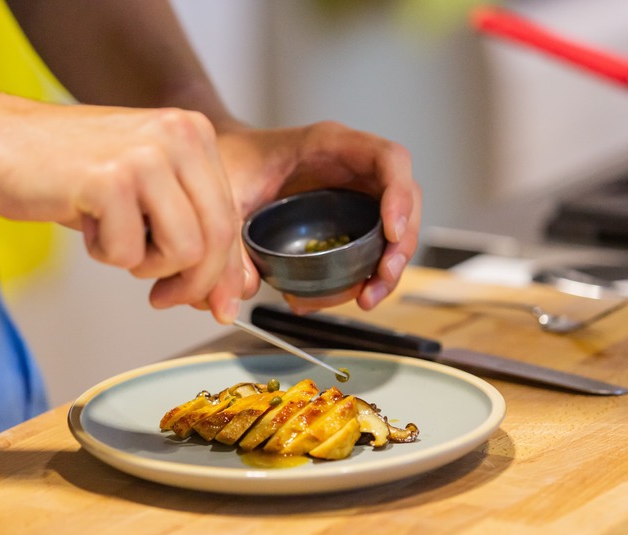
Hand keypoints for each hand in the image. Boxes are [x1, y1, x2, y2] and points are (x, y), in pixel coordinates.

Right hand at [0, 103, 243, 322]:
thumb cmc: (68, 169)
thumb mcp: (145, 194)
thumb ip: (189, 232)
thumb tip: (228, 294)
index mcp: (194, 134)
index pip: (230, 218)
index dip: (226, 272)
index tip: (220, 303)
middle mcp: (178, 136)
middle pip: (216, 238)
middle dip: (194, 283)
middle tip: (164, 297)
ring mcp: (145, 155)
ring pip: (183, 251)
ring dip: (145, 265)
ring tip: (115, 240)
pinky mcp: (110, 180)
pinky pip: (129, 253)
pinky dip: (106, 254)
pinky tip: (86, 224)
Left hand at [216, 121, 420, 311]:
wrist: (223, 160)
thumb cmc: (231, 160)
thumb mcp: (227, 191)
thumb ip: (233, 235)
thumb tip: (248, 285)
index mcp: (329, 144)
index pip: (388, 158)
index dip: (400, 194)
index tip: (391, 232)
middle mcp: (352, 165)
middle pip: (404, 197)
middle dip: (401, 242)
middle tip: (382, 278)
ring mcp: (354, 190)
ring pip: (394, 225)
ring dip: (390, 263)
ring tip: (368, 297)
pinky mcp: (348, 215)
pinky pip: (374, 241)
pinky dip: (370, 270)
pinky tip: (352, 294)